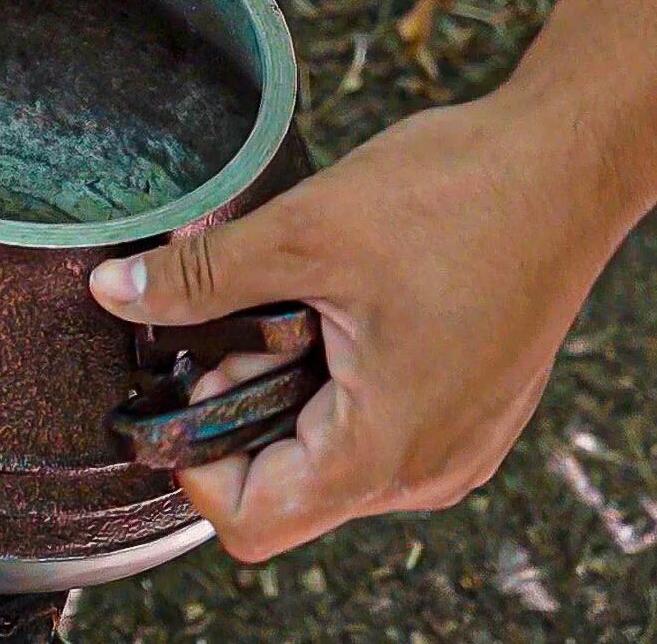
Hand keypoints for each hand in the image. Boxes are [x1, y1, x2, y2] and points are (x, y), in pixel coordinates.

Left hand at [87, 85, 648, 560]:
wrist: (565, 162)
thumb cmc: (458, 197)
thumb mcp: (302, 232)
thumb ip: (199, 280)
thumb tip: (114, 294)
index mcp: (385, 449)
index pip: (252, 519)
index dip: (194, 464)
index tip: (184, 384)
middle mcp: (427, 468)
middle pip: (284, 487)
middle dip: (239, 411)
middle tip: (242, 324)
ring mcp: (454, 442)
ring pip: (325, 453)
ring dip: (285, 389)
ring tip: (294, 304)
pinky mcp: (466, 409)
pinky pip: (371, 425)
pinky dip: (332, 379)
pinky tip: (336, 308)